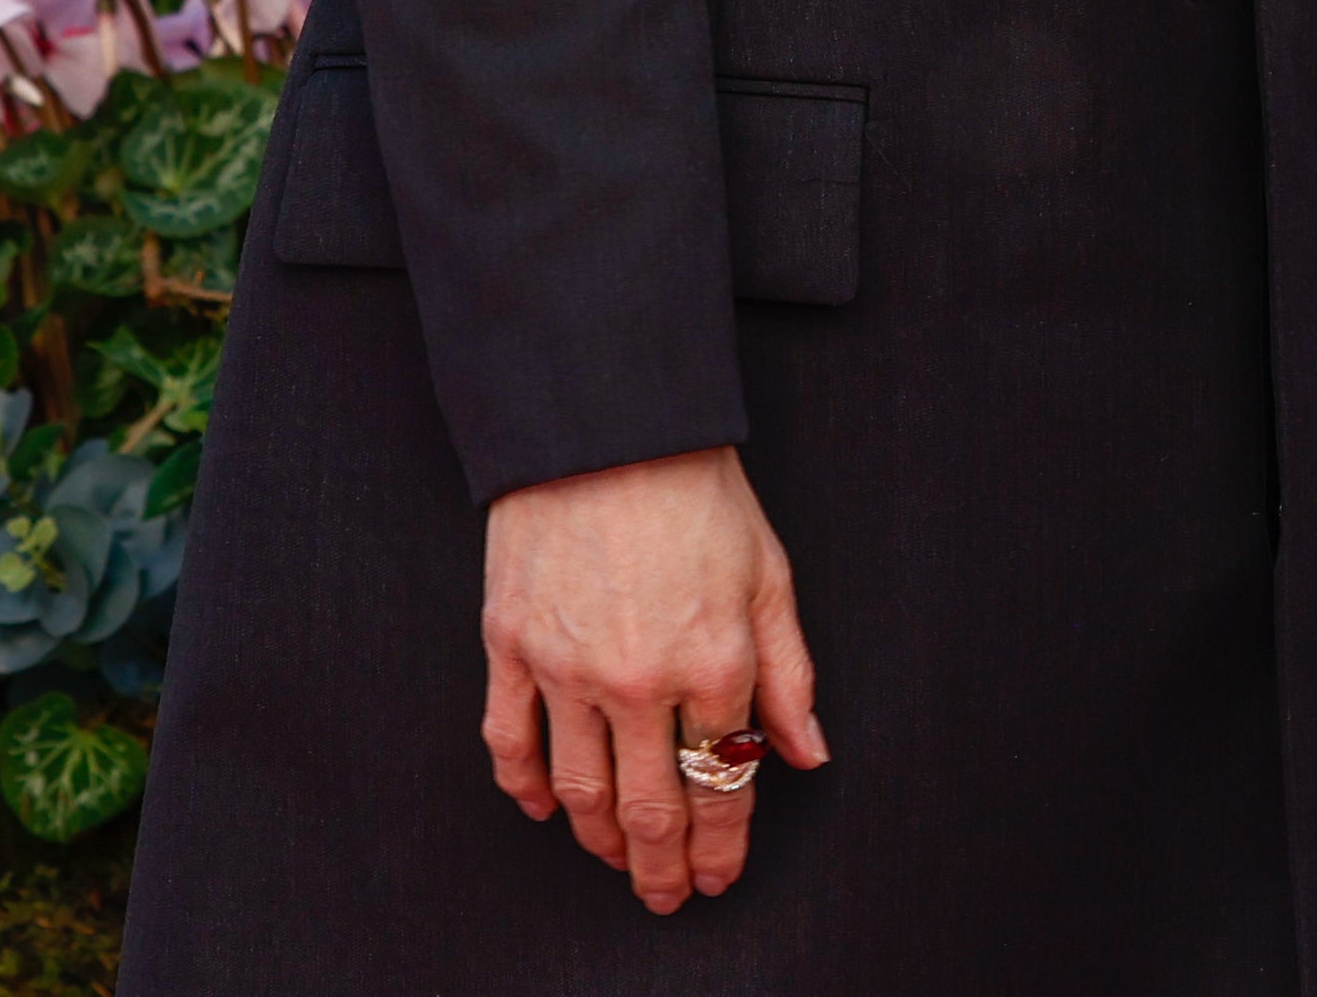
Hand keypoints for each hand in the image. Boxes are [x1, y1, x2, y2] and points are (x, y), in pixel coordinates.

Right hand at [482, 446, 824, 913]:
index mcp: (714, 663)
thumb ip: (790, 673)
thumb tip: (805, 754)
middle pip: (649, 809)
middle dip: (663, 868)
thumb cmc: (696, 486)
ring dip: (601, 843)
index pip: (722, 785)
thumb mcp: (770, 573)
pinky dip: (526, 790)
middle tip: (668, 898)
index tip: (720, 876)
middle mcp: (639, 681)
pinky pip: (512, 744)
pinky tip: (546, 810)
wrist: (609, 419)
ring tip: (617, 863)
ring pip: (580, 792)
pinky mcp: (511, 646)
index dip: (723, 845)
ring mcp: (567, 668)